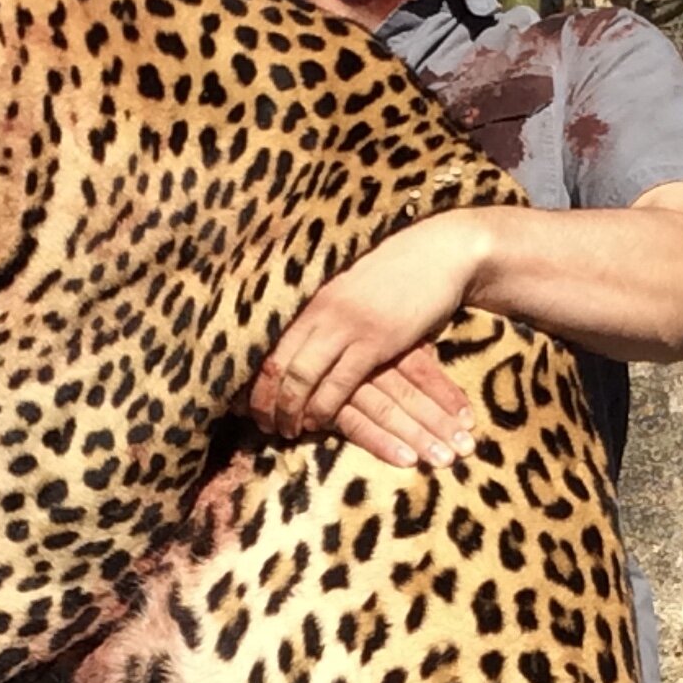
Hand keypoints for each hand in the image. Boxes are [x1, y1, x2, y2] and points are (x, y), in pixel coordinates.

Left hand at [250, 212, 486, 465]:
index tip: (243, 398)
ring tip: (285, 430)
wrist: (439, 252)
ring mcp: (345, 325)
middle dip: (264, 400)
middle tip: (261, 423)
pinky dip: (323, 408)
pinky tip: (317, 422)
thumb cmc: (394, 270)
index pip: (265, 342)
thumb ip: (320, 309)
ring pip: (302, 378)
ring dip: (290, 410)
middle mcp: (319, 310)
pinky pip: (338, 384)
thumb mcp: (345, 284)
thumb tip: (294, 337)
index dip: (251, 375)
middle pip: (276, 364)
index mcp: (308, 295)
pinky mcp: (374, 341)